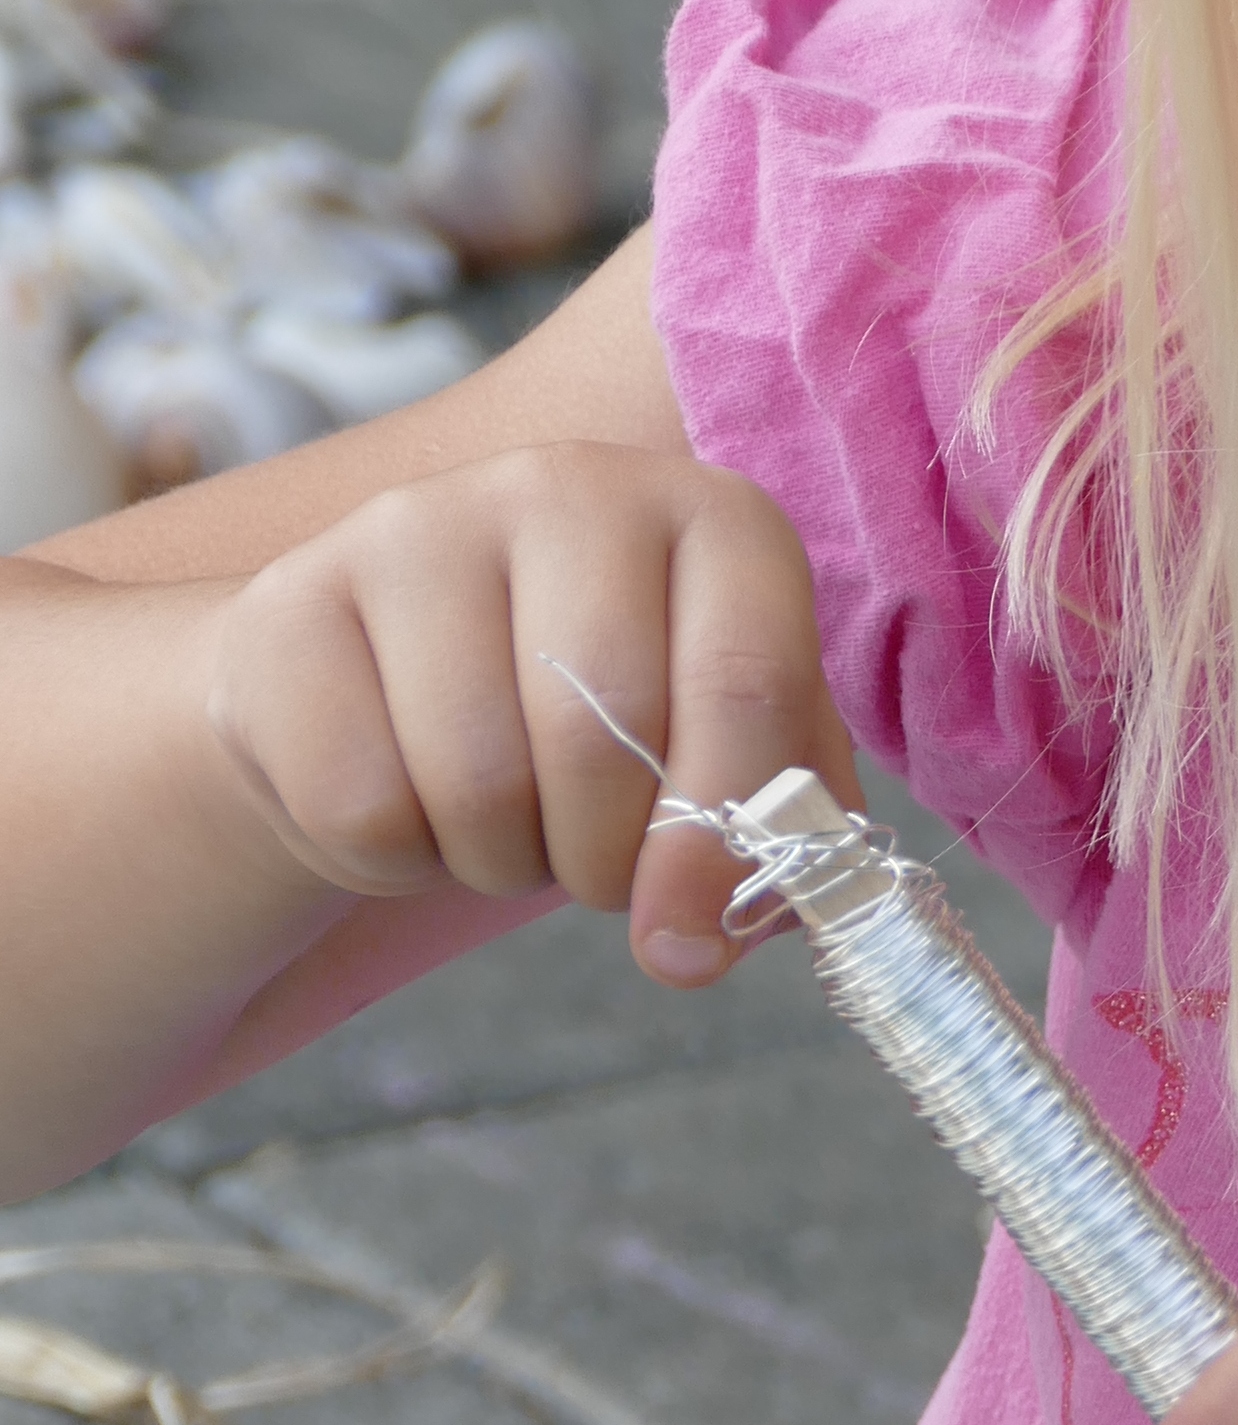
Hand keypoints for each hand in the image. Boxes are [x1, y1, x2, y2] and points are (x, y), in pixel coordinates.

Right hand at [203, 440, 857, 986]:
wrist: (384, 678)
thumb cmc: (588, 715)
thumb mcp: (710, 746)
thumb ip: (759, 833)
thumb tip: (700, 938)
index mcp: (703, 515)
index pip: (747, 675)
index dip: (728, 828)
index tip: (691, 935)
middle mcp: (562, 487)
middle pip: (601, 736)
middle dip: (603, 859)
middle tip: (592, 865)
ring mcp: (415, 529)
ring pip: (477, 782)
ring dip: (499, 860)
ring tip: (504, 818)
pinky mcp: (292, 603)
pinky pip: (359, 806)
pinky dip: (393, 860)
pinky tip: (407, 798)